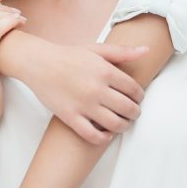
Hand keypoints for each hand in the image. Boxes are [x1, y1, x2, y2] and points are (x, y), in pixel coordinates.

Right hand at [24, 40, 147, 143]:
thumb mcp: (97, 49)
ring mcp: (83, 105)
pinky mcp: (70, 117)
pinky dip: (103, 138)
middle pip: (127, 108)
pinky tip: (106, 134)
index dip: (140, 96)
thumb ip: (122, 52)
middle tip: (134, 113)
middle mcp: (97, 89)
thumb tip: (146, 50)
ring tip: (123, 123)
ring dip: (124, 126)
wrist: (40, 63)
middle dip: (135, 112)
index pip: (134, 89)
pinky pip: (91, 135)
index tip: (138, 98)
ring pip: (113, 124)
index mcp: (105, 71)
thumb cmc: (69, 55)